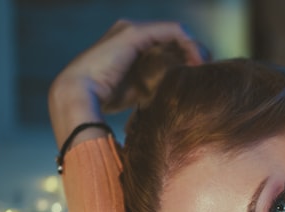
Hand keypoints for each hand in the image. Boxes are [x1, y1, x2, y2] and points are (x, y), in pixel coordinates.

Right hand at [48, 20, 208, 144]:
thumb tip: (177, 105)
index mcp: (130, 50)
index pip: (168, 50)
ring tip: (204, 71)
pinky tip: (198, 62)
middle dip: (194, 57)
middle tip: (207, 77)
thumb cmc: (102, 107)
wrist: (77, 101)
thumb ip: (154, 91)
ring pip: (177, 35)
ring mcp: (132, 31)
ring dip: (196, 51)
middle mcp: (131, 35)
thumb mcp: (137, 97)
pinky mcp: (135, 32)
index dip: (187, 63)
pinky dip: (190, 44)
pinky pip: (173, 31)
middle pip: (174, 41)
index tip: (200, 83)